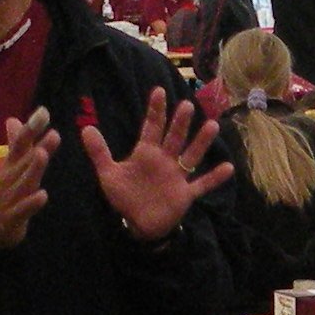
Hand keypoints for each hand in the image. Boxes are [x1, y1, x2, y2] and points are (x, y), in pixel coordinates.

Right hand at [0, 111, 53, 251]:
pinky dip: (30, 204)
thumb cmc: (4, 196)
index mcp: (10, 167)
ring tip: (42, 154)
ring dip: (32, 169)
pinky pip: (20, 211)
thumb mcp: (11, 169)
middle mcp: (8, 180)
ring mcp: (7, 199)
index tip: (44, 112)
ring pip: (21, 183)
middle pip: (23, 161)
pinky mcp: (9, 219)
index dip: (31, 129)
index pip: (20, 144)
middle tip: (53, 133)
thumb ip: (18, 145)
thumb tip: (13, 118)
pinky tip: (42, 195)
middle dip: (37, 146)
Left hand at [80, 90, 231, 245]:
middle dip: (179, 122)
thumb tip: (85, 128)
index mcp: (146, 153)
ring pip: (190, 155)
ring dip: (200, 142)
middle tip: (186, 105)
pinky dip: (214, 178)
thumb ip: (99, 152)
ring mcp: (177, 176)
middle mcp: (164, 160)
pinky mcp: (185, 194)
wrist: (137, 224)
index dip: (155, 110)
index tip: (158, 91)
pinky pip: (202, 184)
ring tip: (211, 125)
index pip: (152, 127)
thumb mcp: (108, 174)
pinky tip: (228, 168)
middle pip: (174, 137)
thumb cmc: (125, 197)